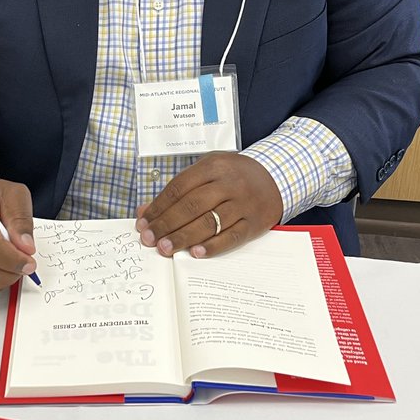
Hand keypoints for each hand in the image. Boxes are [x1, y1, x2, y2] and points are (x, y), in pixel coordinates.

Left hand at [136, 152, 283, 257]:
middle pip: (191, 206)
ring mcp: (243, 204)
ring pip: (209, 222)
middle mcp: (229, 184)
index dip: (158, 207)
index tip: (144, 223)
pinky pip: (231, 237)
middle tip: (149, 239)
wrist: (275, 176)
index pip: (178, 188)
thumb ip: (178, 190)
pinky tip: (196, 253)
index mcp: (213, 167)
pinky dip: (212, 246)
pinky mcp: (254, 223)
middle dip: (166, 224)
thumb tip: (146, 212)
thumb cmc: (234, 175)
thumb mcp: (208, 171)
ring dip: (184, 237)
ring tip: (165, 248)